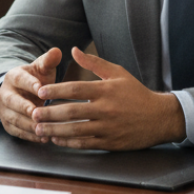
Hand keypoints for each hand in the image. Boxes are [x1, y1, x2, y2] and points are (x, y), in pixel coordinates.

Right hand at [0, 47, 62, 141]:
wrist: (23, 93)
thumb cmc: (36, 79)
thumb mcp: (42, 68)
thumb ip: (49, 60)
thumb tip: (57, 51)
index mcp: (13, 77)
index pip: (20, 79)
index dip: (30, 84)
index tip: (41, 89)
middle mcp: (5, 94)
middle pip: (12, 102)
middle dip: (24, 108)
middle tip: (37, 113)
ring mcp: (4, 111)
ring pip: (14, 119)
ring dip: (29, 125)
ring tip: (44, 128)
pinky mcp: (8, 125)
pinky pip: (18, 132)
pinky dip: (30, 136)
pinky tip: (44, 138)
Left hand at [31, 47, 185, 149]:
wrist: (160, 118)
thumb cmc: (136, 93)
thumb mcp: (118, 73)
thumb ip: (94, 62)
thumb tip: (73, 50)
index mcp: (106, 90)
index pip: (75, 89)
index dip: (56, 90)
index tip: (40, 91)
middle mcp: (106, 109)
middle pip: (71, 112)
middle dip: (49, 113)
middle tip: (33, 112)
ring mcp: (108, 128)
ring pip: (75, 130)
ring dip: (54, 130)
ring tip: (38, 128)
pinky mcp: (110, 143)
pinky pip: (85, 144)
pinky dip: (68, 142)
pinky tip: (56, 139)